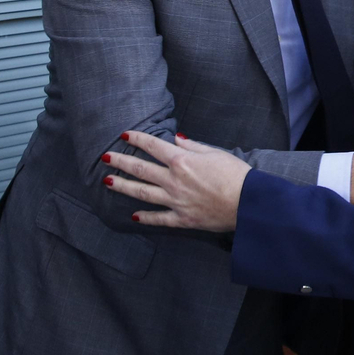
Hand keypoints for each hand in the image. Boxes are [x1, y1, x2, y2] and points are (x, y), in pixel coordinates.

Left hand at [104, 131, 248, 231]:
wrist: (248, 203)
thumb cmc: (236, 174)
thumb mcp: (215, 152)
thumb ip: (192, 146)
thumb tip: (176, 139)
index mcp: (182, 161)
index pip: (153, 146)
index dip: (137, 139)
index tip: (124, 135)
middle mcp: (174, 180)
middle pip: (141, 169)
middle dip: (121, 162)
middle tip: (105, 157)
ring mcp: (176, 201)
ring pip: (143, 193)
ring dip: (123, 186)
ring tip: (107, 182)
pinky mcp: (182, 219)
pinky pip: (159, 218)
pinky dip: (146, 217)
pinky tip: (134, 216)